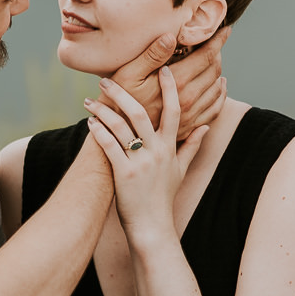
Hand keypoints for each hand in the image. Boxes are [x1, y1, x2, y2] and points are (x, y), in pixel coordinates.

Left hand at [84, 70, 208, 248]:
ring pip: (121, 127)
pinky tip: (90, 122)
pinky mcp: (123, 174)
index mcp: (170, 148)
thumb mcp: (181, 170)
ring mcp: (139, 163)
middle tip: (106, 80)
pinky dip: (99, 132)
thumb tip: (205, 126)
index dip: (169, 88)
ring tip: (89, 101)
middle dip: (122, 93)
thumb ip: (192, 145)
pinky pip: (109, 146)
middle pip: (141, 113)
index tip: (163, 69)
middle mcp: (156, 152)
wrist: (153, 226)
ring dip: (103, 111)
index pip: (174, 111)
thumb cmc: (164, 197)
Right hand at [102, 27, 228, 141]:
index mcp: (178, 83)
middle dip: (217, 54)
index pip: (207, 57)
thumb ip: (152, 55)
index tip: (225, 29)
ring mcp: (191, 117)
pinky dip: (220, 97)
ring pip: (217, 90)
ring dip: (218, 74)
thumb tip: (171, 36)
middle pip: (214, 72)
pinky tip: (217, 88)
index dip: (218, 41)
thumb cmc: (117, 101)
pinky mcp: (189, 128)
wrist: (115, 138)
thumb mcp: (128, 73)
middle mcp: (189, 100)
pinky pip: (214, 111)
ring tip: (215, 62)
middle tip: (213, 44)